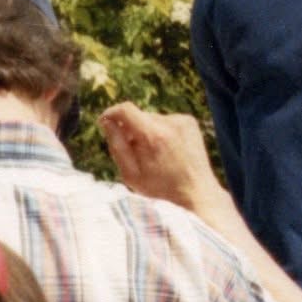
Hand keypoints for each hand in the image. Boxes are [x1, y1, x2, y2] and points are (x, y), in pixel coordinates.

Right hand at [98, 105, 229, 215]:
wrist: (197, 191)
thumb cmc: (161, 187)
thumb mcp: (131, 174)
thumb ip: (116, 145)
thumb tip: (106, 122)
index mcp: (152, 136)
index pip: (125, 109)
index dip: (111, 113)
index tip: (104, 122)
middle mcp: (169, 123)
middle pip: (139, 116)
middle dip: (131, 130)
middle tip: (135, 153)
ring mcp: (182, 121)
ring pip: (152, 118)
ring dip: (147, 131)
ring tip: (156, 155)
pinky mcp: (190, 122)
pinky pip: (166, 121)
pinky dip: (162, 132)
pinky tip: (168, 151)